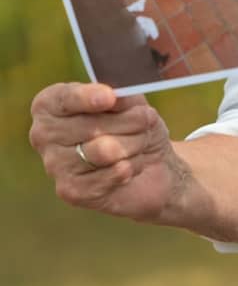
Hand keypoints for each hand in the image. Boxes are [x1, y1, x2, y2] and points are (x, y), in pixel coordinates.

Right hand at [30, 82, 184, 221]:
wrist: (146, 163)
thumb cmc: (132, 121)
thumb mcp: (130, 99)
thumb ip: (120, 94)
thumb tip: (116, 96)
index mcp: (51, 103)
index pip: (64, 98)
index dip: (87, 97)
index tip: (110, 98)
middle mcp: (44, 134)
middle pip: (91, 126)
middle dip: (129, 121)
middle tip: (145, 118)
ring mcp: (54, 165)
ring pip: (105, 150)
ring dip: (134, 143)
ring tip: (141, 140)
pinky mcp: (71, 191)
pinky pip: (111, 174)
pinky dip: (132, 166)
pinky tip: (132, 163)